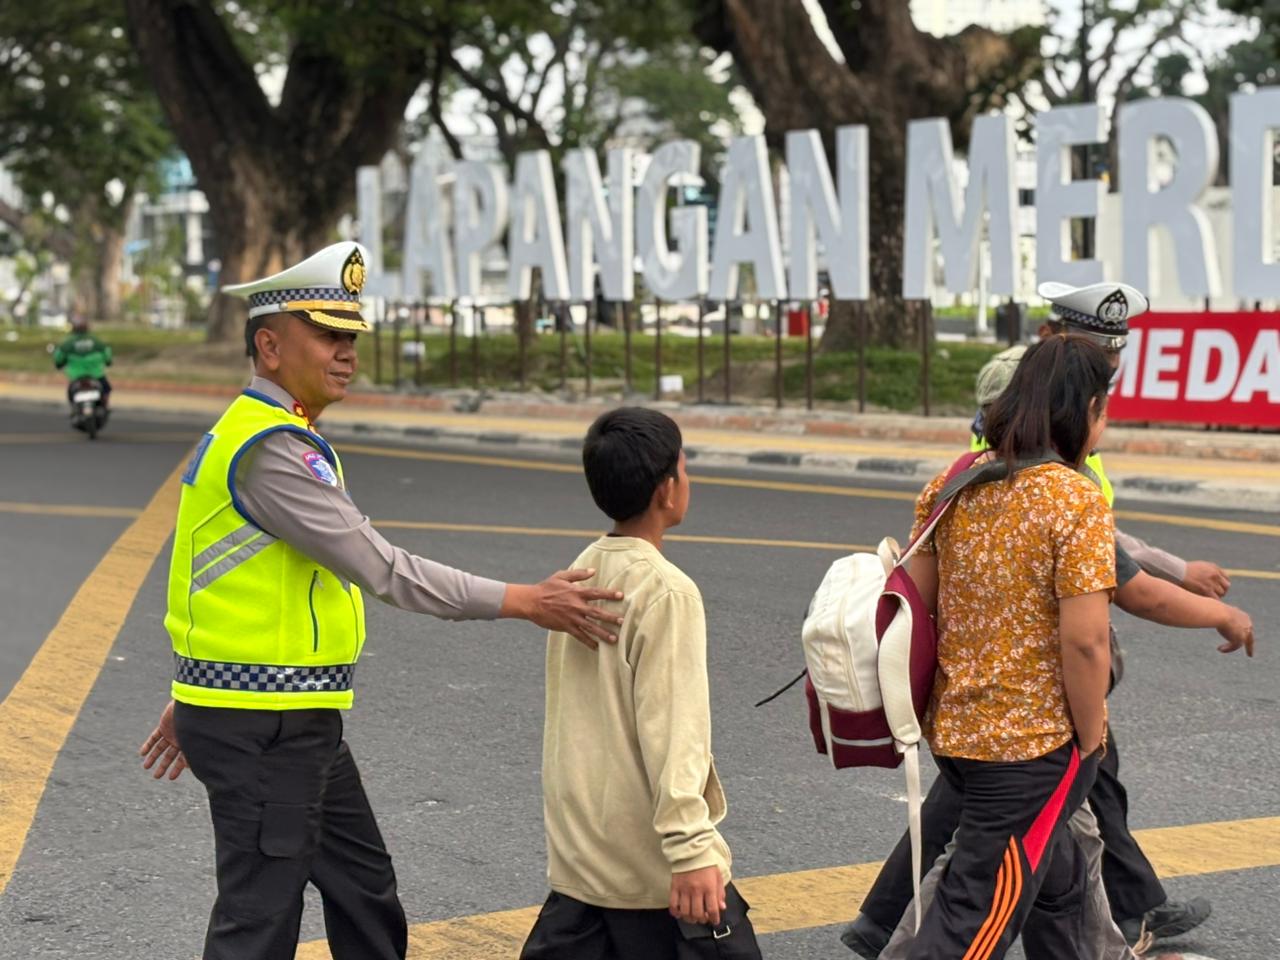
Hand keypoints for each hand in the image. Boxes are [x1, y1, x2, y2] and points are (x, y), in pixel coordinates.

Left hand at [139, 700, 188, 780]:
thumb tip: (191, 768)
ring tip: (146, 767)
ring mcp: (171, 733)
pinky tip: (142, 753)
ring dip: (153, 757)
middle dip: (163, 766)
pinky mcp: (163, 726)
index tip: (171, 778)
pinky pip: (154, 737)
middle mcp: (179, 740)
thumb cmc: (196, 724)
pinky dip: (148, 745)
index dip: (177, 769)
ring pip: (160, 748)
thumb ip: (191, 754)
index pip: (182, 759)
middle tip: (157, 777)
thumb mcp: (193, 742)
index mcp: (188, 744)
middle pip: (170, 755)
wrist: (192, 705)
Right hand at [502, 569, 623, 648]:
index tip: (621, 596)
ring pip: (590, 627)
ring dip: (602, 633)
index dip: (609, 594)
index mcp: (576, 592)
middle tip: (622, 622)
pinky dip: (588, 642)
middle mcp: (576, 606)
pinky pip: (579, 636)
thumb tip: (593, 570)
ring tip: (614, 639)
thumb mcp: (561, 576)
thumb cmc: (546, 587)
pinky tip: (596, 647)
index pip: (596, 593)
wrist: (531, 602)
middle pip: (596, 613)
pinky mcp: (565, 627)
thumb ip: (578, 574)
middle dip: (610, 618)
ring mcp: (571, 618)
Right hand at [670, 865, 725, 925]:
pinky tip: (679, 913)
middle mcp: (697, 890)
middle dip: (702, 920)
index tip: (714, 921)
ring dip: (689, 918)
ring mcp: (684, 889)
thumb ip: (720, 893)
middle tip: (703, 918)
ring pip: (685, 912)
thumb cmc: (706, 863)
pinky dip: (676, 912)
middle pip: (698, 913)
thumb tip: (722, 907)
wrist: (691, 851)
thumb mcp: (718, 876)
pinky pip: (673, 904)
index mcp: (709, 887)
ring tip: (692, 917)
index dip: (714, 919)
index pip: (712, 909)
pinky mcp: (674, 887)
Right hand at [1182, 561, 1229, 597]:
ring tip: (1207, 598)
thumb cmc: (1185, 571)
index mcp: (1214, 568)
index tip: (1218, 589)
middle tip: (1214, 595)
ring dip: (1216, 596)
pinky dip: (1213, 601)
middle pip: (1226, 586)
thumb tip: (1216, 582)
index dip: (1222, 585)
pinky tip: (1206, 601)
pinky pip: (1216, 599)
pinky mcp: (1206, 590)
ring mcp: (1211, 582)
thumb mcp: (1200, 567)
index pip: (1226, 579)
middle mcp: (1215, 575)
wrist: (1177, 572)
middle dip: (1221, 591)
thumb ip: (1210, 572)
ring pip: (1222, 593)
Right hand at [1216, 607, 1254, 656]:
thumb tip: (1213, 612)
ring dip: (1230, 648)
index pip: (1247, 626)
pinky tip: (1220, 649)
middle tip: (1250, 655)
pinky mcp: (1240, 639)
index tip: (1244, 638)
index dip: (1245, 632)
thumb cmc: (1216, 610)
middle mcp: (1247, 625)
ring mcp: (1245, 632)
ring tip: (1219, 649)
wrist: (1220, 613)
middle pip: (1250, 638)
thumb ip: (1222, 615)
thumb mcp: (1220, 612)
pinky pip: (1234, 646)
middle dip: (1249, 647)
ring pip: (1241, 643)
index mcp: (1244, 617)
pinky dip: (1227, 649)